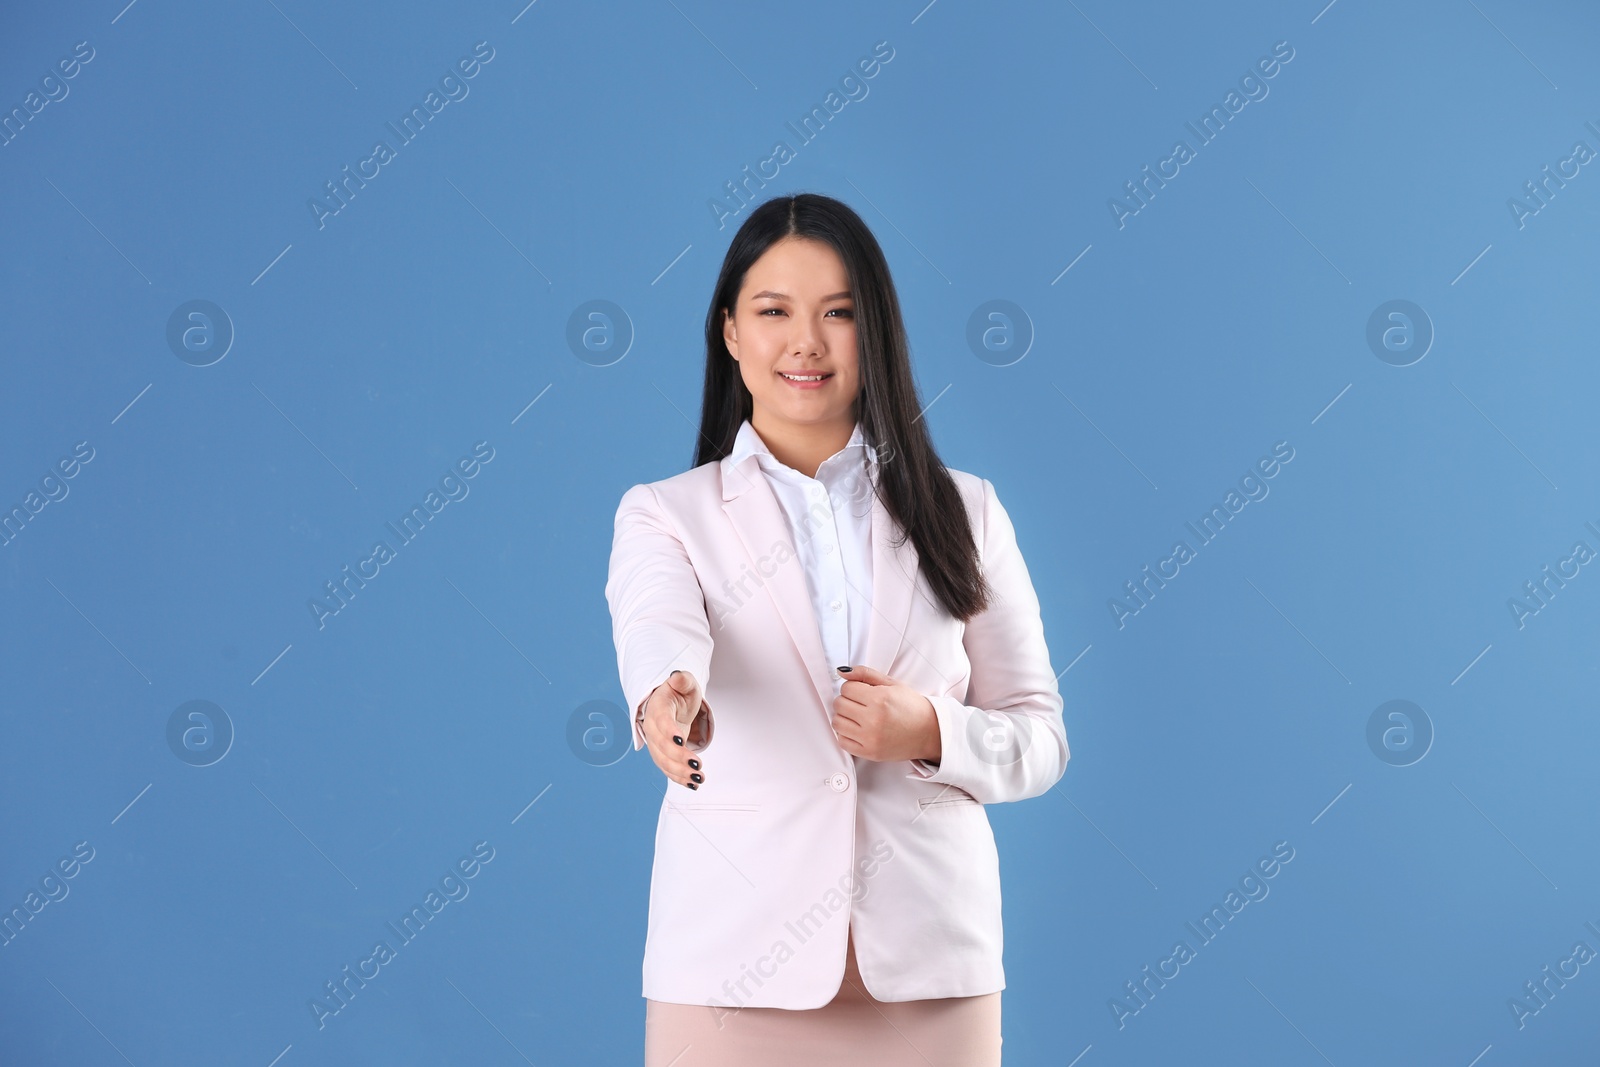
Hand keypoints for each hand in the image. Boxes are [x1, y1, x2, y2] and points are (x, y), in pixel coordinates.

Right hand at [640, 670, 709, 788]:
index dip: (669, 731)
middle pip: (661, 746)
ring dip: (680, 772)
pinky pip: (668, 770)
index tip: (681, 741)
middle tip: (697, 765)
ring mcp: (656, 744)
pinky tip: (694, 784)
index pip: (661, 721)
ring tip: (699, 778)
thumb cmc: (679, 694)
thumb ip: (682, 681)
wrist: (670, 705)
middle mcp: (652, 728)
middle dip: (678, 757)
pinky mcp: (662, 755)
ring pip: (663, 761)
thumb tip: (677, 676)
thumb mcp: (685, 683)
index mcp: (657, 708)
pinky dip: (679, 779)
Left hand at [832, 665, 940, 763]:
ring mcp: (870, 738)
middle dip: (847, 701)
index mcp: (880, 699)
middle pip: (839, 704)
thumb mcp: (892, 684)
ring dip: (844, 717)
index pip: (846, 688)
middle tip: (860, 704)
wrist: (929, 732)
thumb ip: (865, 674)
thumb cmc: (912, 707)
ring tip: (858, 717)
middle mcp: (873, 719)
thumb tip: (841, 671)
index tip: (861, 692)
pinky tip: (858, 730)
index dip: (853, 687)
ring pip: (836, 722)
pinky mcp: (869, 752)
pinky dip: (846, 734)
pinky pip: (842, 741)